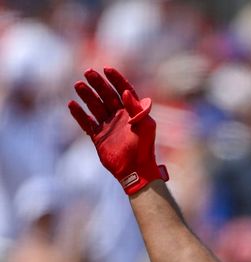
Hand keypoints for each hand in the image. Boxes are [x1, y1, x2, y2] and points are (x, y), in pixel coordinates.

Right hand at [68, 67, 167, 194]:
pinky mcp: (98, 137)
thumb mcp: (146, 126)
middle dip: (98, 84)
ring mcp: (108, 126)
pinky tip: (71, 104)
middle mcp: (119, 116)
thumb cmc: (144, 148)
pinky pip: (87, 123)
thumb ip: (137, 109)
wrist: (135, 170)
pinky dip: (79, 114)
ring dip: (87, 96)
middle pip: (107, 95)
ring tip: (78, 85)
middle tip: (88, 72)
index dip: (116, 79)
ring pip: (95, 106)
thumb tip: (125, 92)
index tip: (107, 69)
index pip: (124, 90)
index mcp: (133, 112)